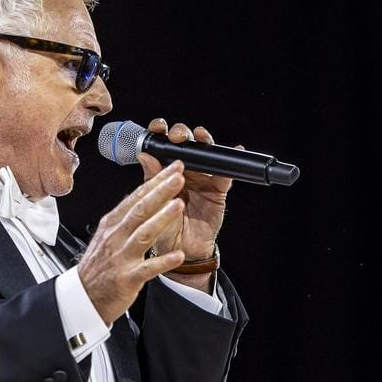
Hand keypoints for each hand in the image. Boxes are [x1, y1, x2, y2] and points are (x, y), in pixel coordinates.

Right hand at [77, 159, 197, 323]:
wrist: (84, 297)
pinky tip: (179, 255)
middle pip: (140, 210)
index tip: (173, 168)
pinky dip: (163, 262)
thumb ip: (126, 214)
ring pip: (143, 234)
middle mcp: (116, 237)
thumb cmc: (99, 266)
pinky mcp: (127, 278)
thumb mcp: (109, 234)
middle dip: (160, 192)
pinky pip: (147, 268)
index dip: (155, 181)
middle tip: (178, 177)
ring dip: (162, 219)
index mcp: (113, 224)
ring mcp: (121, 257)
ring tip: (179, 205)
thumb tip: (142, 192)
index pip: (136, 197)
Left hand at [137, 119, 232, 291]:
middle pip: (186, 145)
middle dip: (182, 134)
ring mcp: (202, 181)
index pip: (163, 147)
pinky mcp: (218, 191)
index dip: (161, 133)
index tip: (157, 128)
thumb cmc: (163, 231)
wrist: (180, 254)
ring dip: (204, 142)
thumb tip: (144, 155)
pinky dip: (231, 164)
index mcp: (164, 174)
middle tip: (177, 137)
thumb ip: (150, 180)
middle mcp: (184, 173)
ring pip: (206, 154)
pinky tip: (236, 151)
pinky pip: (226, 175)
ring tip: (201, 137)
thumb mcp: (152, 205)